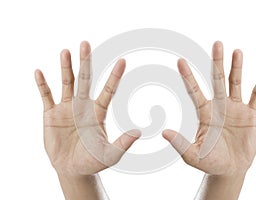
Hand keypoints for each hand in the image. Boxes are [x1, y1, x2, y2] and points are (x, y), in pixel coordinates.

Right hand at [35, 41, 139, 176]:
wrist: (71, 169)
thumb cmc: (92, 161)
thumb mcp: (109, 154)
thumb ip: (122, 144)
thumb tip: (138, 132)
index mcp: (98, 112)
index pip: (108, 90)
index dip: (115, 76)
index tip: (123, 60)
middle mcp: (82, 106)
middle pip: (85, 79)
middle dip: (85, 62)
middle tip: (86, 43)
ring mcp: (66, 108)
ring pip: (67, 83)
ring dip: (65, 67)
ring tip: (66, 51)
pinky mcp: (51, 114)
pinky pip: (46, 96)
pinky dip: (42, 85)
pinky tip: (39, 72)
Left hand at [163, 41, 255, 175]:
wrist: (231, 169)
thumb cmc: (209, 162)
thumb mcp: (192, 155)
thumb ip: (180, 143)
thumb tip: (163, 132)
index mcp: (205, 112)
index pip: (194, 90)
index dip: (188, 76)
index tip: (180, 61)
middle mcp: (219, 106)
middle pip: (217, 80)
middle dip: (217, 62)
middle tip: (216, 44)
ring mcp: (236, 108)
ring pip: (235, 83)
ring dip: (237, 68)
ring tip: (237, 51)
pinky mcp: (251, 114)